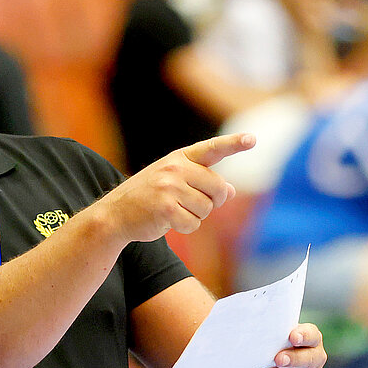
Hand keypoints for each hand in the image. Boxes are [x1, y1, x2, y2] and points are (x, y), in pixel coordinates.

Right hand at [94, 133, 255, 242]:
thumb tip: (230, 190)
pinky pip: (193, 224)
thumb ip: (202, 182)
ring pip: (206, 209)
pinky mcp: (165, 208)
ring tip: (173, 211)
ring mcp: (169, 187)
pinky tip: (168, 222)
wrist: (115, 215)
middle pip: (218, 188)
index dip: (234, 144)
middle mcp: (175, 168)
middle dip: (211, 202)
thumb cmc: (149, 198)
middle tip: (189, 204)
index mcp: (180, 158)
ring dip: (195, 216)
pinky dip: (184, 228)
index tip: (253, 139)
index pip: (212, 148)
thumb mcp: (175, 183)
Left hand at [246, 323, 325, 367]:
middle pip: (308, 360)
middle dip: (292, 360)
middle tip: (278, 360)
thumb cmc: (274, 348)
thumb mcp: (275, 340)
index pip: (312, 336)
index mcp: (312, 340)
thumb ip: (273, 337)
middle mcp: (316, 359)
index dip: (304, 336)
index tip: (292, 337)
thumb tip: (257, 334)